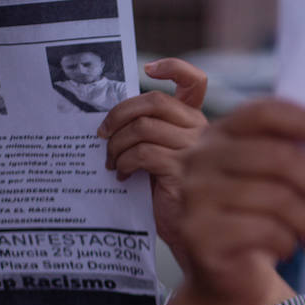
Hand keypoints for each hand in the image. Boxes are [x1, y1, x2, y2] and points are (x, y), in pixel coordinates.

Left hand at [98, 58, 207, 255]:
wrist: (190, 236)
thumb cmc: (170, 199)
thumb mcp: (161, 158)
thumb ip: (150, 134)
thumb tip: (109, 119)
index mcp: (197, 123)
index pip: (194, 82)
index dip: (173, 68)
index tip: (148, 69)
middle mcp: (202, 131)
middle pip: (155, 101)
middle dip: (120, 113)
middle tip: (102, 134)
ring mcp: (196, 149)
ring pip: (144, 127)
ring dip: (118, 144)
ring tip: (112, 162)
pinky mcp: (184, 170)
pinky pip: (144, 152)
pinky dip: (125, 162)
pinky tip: (122, 176)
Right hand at [175, 99, 304, 304]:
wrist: (224, 278)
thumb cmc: (254, 223)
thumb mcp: (269, 183)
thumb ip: (290, 157)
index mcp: (217, 135)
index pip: (263, 113)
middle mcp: (198, 160)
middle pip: (277, 156)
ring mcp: (195, 196)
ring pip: (277, 198)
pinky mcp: (199, 233)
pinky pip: (265, 231)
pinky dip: (288, 243)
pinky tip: (287, 249)